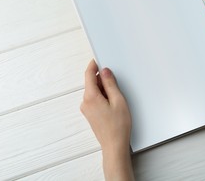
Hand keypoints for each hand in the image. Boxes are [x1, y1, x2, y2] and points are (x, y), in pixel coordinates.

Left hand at [81, 59, 133, 179]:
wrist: (114, 146)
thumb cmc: (118, 126)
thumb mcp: (118, 100)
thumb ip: (110, 84)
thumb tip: (105, 72)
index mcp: (90, 97)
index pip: (89, 75)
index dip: (94, 65)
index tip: (99, 59)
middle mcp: (85, 102)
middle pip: (92, 82)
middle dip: (103, 79)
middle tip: (116, 84)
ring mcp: (87, 109)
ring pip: (94, 91)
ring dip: (104, 90)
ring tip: (117, 99)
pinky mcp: (90, 114)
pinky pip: (95, 99)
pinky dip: (103, 97)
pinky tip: (113, 104)